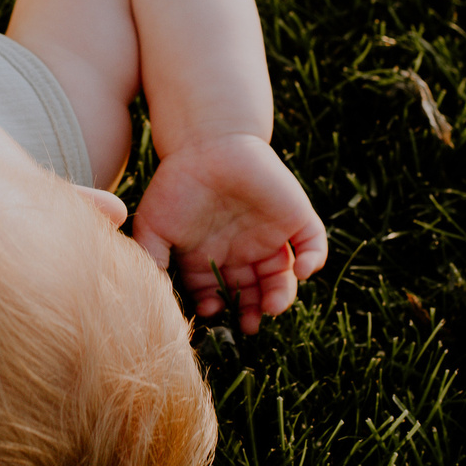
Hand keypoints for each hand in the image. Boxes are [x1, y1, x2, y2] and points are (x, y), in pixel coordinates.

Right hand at [131, 133, 328, 333]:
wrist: (205, 140)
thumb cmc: (174, 184)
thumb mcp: (152, 228)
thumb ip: (152, 264)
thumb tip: (153, 300)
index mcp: (213, 259)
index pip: (222, 296)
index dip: (220, 309)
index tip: (212, 311)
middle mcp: (244, 253)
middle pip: (256, 294)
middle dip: (254, 312)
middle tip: (251, 324)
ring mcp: (272, 236)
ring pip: (285, 278)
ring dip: (282, 297)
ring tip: (273, 306)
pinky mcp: (296, 218)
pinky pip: (313, 245)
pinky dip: (313, 260)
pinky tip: (301, 271)